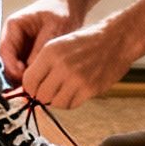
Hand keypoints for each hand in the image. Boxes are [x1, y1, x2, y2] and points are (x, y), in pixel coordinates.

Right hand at [0, 0, 80, 84]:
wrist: (70, 5)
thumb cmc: (61, 12)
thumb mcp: (53, 28)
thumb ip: (40, 48)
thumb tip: (31, 70)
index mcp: (13, 27)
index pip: (5, 52)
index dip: (12, 68)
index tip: (26, 78)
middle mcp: (12, 38)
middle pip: (7, 63)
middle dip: (17, 77)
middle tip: (33, 88)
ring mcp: (19, 47)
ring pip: (14, 69)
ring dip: (24, 79)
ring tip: (39, 87)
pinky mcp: (28, 54)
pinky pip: (25, 70)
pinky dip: (32, 77)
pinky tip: (43, 83)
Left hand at [22, 20, 139, 109]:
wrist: (116, 40)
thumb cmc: (87, 42)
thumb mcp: (60, 45)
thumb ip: (44, 65)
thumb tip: (30, 88)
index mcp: (50, 51)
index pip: (28, 81)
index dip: (30, 88)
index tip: (36, 88)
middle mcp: (61, 65)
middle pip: (40, 95)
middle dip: (43, 95)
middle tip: (50, 90)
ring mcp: (76, 78)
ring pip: (55, 103)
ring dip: (57, 100)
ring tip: (64, 90)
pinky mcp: (90, 89)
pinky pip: (71, 105)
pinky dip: (70, 101)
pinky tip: (75, 91)